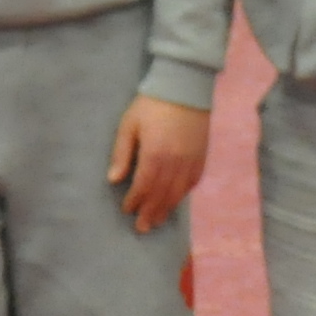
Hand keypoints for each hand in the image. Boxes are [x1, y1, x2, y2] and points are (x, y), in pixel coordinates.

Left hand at [108, 94, 211, 233]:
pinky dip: (183, 194)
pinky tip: (175, 201)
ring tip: (157, 221)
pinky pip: (192, 182)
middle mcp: (175, 162)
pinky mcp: (201, 157)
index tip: (126, 209)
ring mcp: (191, 161)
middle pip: (162, 194)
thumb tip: (114, 179)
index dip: (135, 200)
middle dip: (150, 212)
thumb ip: (122, 153)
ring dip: (166, 209)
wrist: (184, 87)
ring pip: (178, 192)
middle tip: (142, 228)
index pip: (144, 186)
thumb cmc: (151, 105)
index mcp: (155, 154)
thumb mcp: (129, 125)